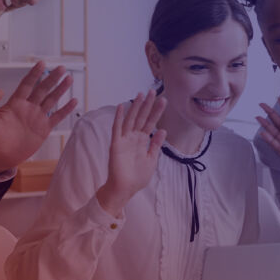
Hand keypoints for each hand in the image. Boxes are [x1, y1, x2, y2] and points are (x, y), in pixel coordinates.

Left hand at [0, 62, 77, 173]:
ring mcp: (37, 117)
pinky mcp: (44, 128)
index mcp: (16, 103)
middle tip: (61, 68)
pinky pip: (57, 116)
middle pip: (43, 89)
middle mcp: (29, 107)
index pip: (27, 84)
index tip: (41, 63)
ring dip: (60, 89)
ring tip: (69, 79)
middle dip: (52, 78)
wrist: (0, 156)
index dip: (34, 74)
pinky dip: (66, 109)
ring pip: (52, 100)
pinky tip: (73, 101)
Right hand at [96, 90, 166, 215]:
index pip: (151, 123)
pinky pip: (116, 129)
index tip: (164, 100)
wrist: (125, 189)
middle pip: (142, 117)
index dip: (157, 112)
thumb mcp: (151, 160)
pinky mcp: (116, 144)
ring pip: (130, 119)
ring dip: (135, 107)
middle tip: (153, 91)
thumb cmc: (137, 177)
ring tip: (141, 94)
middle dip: (147, 105)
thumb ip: (156, 145)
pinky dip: (118, 118)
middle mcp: (133, 137)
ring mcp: (124, 140)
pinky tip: (120, 107)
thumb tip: (163, 130)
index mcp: (142, 141)